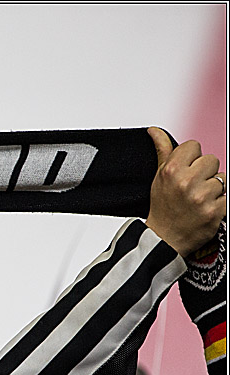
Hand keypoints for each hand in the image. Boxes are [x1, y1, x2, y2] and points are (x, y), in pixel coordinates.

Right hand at [144, 128, 225, 256]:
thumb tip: (155, 131)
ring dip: (214, 188)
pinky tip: (206, 208)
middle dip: (205, 172)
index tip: (185, 171)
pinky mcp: (215, 210)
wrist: (164, 238)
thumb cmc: (162, 207)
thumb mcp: (158, 178)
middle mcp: (186, 182)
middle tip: (192, 188)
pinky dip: (220, 202)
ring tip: (199, 199)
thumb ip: (163, 151)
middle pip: (212, 160)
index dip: (191, 158)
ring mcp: (202, 197)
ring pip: (222, 178)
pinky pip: (227, 196)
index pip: (194, 146)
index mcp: (171, 171)